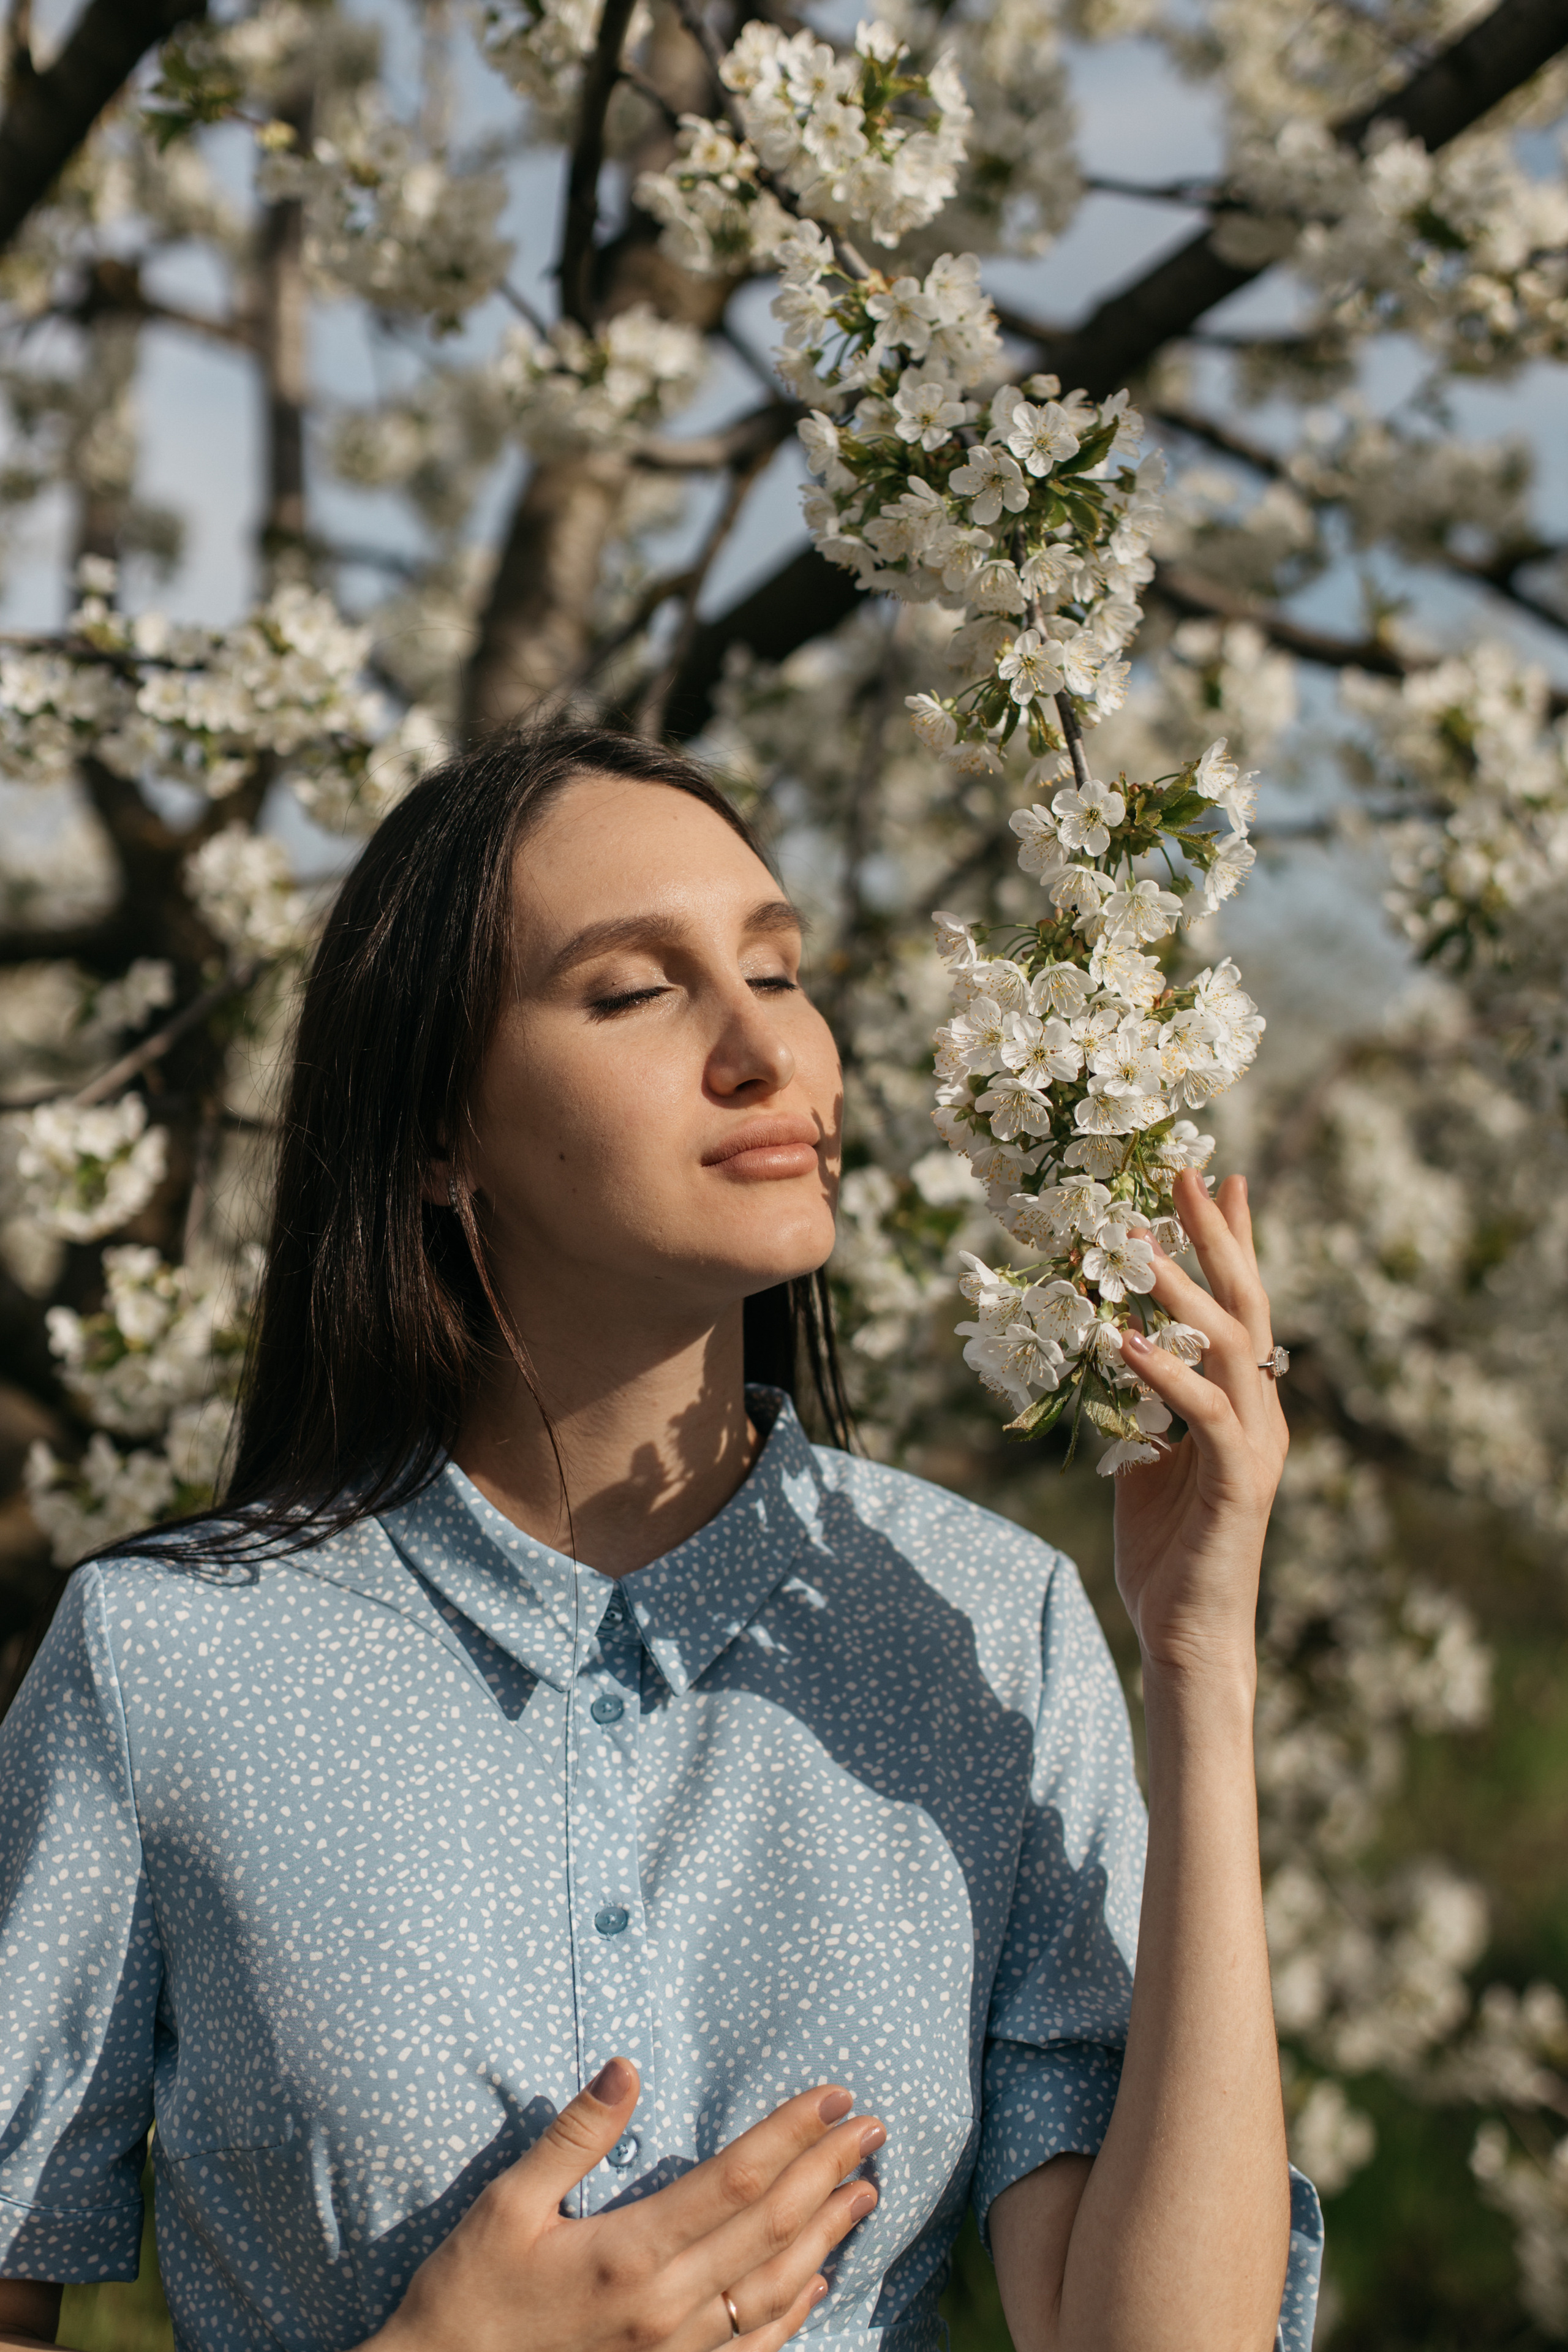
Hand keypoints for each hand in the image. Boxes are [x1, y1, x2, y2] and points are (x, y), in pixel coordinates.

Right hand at [368, 2057, 884, 2351]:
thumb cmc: (467, 2296)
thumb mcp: (507, 2204)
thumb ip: (575, 2136)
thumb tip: (628, 2066)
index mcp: (629, 2255)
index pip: (736, 2180)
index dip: (792, 2133)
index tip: (836, 2096)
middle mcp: (666, 2308)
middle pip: (770, 2228)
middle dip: (828, 2170)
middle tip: (873, 2127)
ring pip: (773, 2289)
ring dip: (826, 2235)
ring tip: (865, 2191)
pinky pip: (751, 2347)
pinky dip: (794, 2310)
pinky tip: (817, 2279)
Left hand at [1111, 1170, 1286, 1682]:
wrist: (1186, 1635)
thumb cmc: (1166, 1553)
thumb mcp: (1144, 1465)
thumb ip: (1139, 1411)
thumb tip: (1111, 1362)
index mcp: (1242, 1403)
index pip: (1240, 1305)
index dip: (1232, 1242)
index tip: (1215, 1179)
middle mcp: (1261, 1413)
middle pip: (1246, 1306)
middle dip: (1218, 1238)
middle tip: (1190, 1174)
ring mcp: (1254, 1446)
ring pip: (1232, 1348)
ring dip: (1186, 1293)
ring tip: (1142, 1245)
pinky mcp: (1238, 1483)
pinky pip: (1206, 1414)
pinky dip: (1168, 1374)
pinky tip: (1126, 1343)